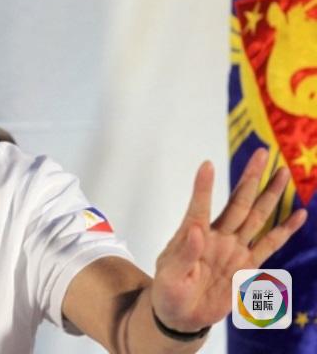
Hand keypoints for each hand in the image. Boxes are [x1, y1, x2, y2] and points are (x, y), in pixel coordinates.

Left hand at [150, 148, 306, 332]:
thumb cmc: (169, 291)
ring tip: (282, 172)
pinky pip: (269, 245)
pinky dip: (284, 230)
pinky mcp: (247, 265)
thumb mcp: (169, 275)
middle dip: (249, 178)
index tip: (207, 164)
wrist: (181, 314)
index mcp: (193, 235)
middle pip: (237, 202)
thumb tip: (196, 231)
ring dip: (269, 195)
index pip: (199, 207)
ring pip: (255, 216)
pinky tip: (298, 214)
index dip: (203, 188)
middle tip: (262, 152)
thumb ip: (184, 254)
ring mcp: (234, 248)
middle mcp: (216, 236)